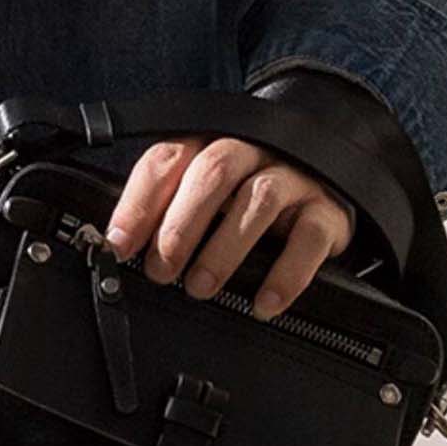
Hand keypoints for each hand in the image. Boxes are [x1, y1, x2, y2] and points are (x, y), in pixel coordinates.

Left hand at [104, 135, 354, 318]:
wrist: (324, 181)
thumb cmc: (247, 194)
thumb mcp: (206, 194)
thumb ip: (168, 209)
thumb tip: (120, 247)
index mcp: (211, 142)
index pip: (168, 159)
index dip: (139, 202)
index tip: (118, 245)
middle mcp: (253, 151)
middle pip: (214, 171)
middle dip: (180, 224)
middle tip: (160, 270)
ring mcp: (293, 178)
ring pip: (259, 199)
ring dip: (223, 248)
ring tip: (200, 287)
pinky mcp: (328, 210)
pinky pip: (309, 238)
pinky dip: (284, 275)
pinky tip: (263, 303)